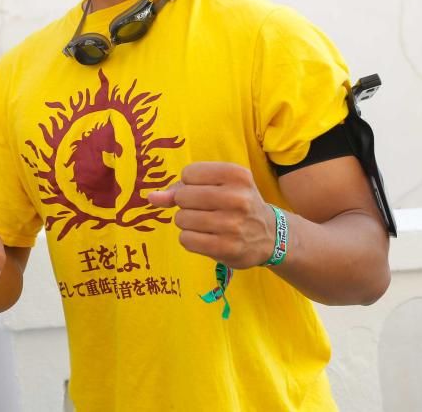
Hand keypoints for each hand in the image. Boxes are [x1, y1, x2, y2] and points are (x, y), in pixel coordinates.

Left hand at [147, 161, 276, 268]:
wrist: (269, 235)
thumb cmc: (237, 204)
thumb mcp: (218, 185)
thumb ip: (182, 187)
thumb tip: (151, 197)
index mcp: (236, 175)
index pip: (189, 174)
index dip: (190, 184)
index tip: (205, 190)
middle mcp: (237, 198)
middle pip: (183, 197)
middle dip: (186, 204)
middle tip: (204, 209)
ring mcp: (232, 225)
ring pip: (181, 219)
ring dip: (187, 223)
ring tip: (206, 224)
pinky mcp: (226, 248)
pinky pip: (186, 239)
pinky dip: (190, 239)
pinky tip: (206, 238)